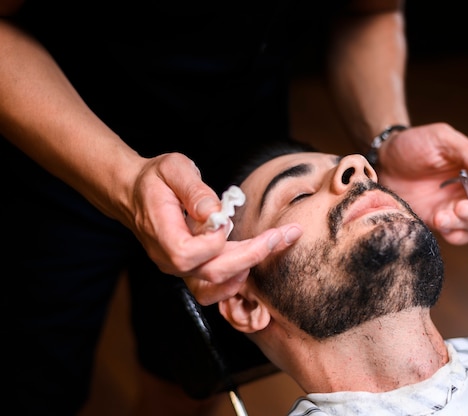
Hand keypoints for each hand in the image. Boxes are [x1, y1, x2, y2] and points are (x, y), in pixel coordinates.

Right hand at [128, 152, 301, 303]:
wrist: (136, 193)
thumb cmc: (155, 179)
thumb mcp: (174, 169)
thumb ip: (194, 189)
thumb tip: (215, 211)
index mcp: (161, 234)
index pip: (188, 253)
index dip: (213, 241)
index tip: (227, 218)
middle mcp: (169, 259)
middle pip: (211, 274)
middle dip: (251, 255)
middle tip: (281, 235)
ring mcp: (180, 269)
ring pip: (216, 286)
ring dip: (248, 268)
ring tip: (273, 244)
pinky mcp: (192, 270)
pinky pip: (215, 287)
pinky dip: (238, 277)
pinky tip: (257, 255)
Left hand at [375, 123, 467, 244]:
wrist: (383, 160)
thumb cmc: (413, 144)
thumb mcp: (441, 138)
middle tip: (463, 206)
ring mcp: (456, 207)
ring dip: (466, 222)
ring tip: (443, 214)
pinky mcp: (439, 221)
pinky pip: (458, 235)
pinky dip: (454, 233)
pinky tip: (439, 221)